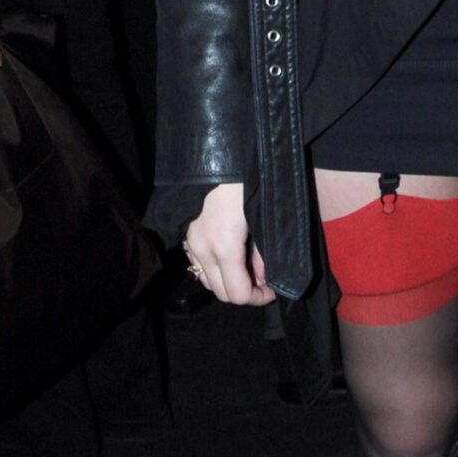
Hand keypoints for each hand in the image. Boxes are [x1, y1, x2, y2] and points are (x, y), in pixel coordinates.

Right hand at [184, 182, 275, 305]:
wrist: (215, 158)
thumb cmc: (243, 183)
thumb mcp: (260, 218)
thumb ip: (262, 254)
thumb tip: (264, 279)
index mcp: (224, 248)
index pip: (237, 295)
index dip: (258, 299)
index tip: (272, 291)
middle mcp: (202, 251)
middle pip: (221, 294)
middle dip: (243, 293)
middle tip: (262, 282)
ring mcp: (190, 244)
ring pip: (207, 281)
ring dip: (226, 282)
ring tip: (245, 269)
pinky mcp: (185, 236)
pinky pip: (197, 265)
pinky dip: (213, 269)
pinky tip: (228, 255)